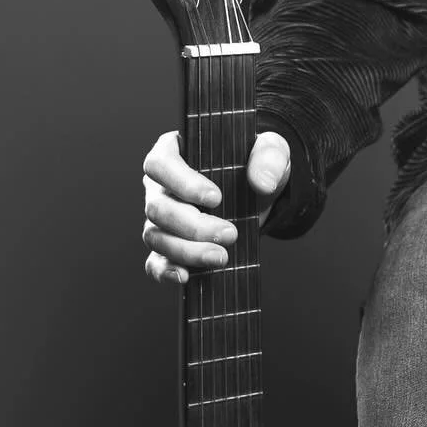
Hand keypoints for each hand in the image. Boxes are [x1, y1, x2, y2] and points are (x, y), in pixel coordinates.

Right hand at [141, 128, 290, 286]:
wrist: (259, 195)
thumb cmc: (255, 163)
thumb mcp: (270, 150)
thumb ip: (270, 156)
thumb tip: (262, 182)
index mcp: (175, 150)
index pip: (160, 163)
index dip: (182, 182)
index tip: (215, 198)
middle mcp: (160, 184)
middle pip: (158, 207)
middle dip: (193, 225)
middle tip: (229, 234)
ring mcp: (160, 218)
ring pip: (155, 236)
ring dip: (187, 250)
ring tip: (221, 256)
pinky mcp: (168, 245)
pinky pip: (155, 261)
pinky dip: (166, 271)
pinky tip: (186, 276)